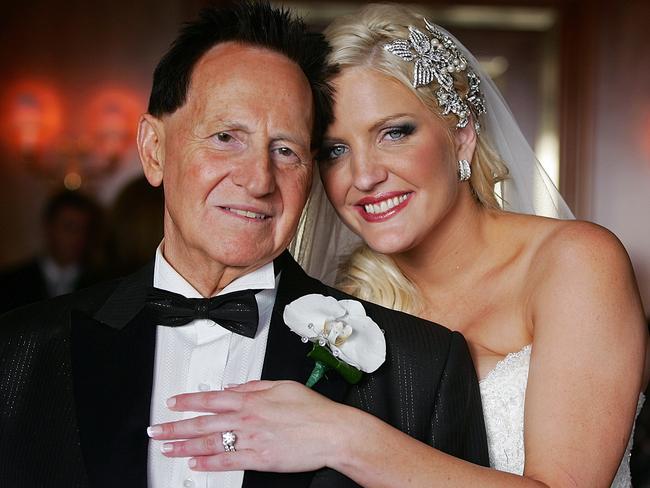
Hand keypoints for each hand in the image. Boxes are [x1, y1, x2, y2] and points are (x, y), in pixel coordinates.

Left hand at [147, 380, 348, 471]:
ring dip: (185, 447)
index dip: (188, 401)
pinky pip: (227, 461)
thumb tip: (236, 386)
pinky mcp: (259, 459)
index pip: (211, 398)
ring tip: (167, 448)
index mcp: (252, 399)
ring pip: (210, 443)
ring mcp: (251, 440)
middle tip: (156, 431)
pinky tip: (194, 465)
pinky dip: (208, 464)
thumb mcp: (283, 386)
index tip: (172, 403)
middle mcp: (247, 418)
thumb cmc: (313, 409)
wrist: (332, 431)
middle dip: (176, 427)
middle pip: (203, 422)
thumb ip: (256, 385)